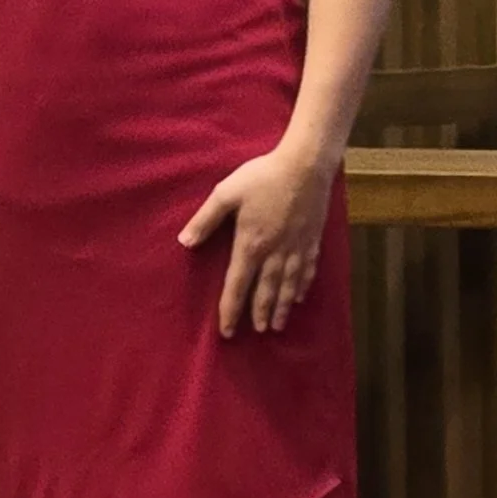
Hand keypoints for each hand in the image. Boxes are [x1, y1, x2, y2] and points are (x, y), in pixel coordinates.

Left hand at [179, 147, 333, 336]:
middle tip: (257, 332)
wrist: (305, 165)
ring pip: (287, 286)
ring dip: (281, 308)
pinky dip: (302, 286)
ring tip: (277, 326)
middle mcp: (274, 253)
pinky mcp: (312, 240)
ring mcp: (296, 248)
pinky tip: (299, 296)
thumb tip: (185, 242)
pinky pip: (308, 270)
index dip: (231, 310)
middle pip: (265, 291)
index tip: (227, 331)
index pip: (237, 285)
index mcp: (250, 244)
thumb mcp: (227, 193)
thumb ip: (205, 219)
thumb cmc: (263, 176)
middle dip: (259, 313)